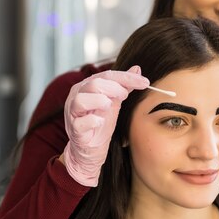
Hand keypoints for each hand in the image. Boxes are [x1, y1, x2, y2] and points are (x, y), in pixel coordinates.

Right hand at [63, 67, 148, 185]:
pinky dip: (92, 121)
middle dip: (114, 88)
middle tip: (125, 95)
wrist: (90, 149)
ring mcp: (73, 114)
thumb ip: (124, 85)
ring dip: (99, 101)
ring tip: (109, 106)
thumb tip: (137, 69)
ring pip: (81, 100)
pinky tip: (100, 122)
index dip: (127, 77)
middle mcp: (76, 96)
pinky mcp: (74, 131)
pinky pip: (80, 123)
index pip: (107, 75)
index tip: (145, 82)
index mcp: (87, 86)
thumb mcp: (115, 102)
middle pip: (94, 84)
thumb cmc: (100, 123)